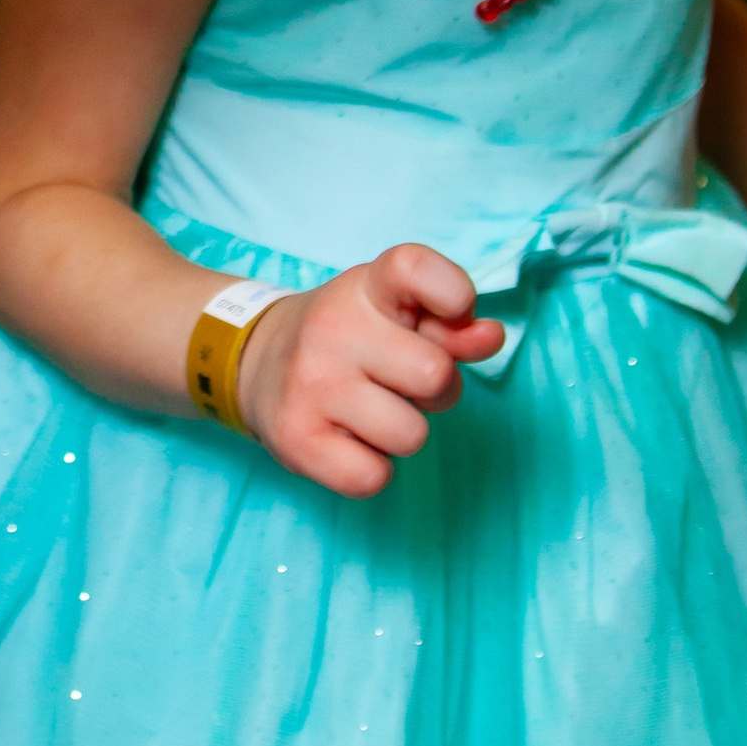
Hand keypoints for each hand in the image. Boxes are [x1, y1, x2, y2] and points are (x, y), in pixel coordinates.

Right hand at [233, 244, 503, 494]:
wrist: (255, 361)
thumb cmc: (349, 338)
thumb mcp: (395, 316)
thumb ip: (450, 327)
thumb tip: (491, 336)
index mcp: (364, 289)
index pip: (413, 267)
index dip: (453, 292)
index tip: (456, 311)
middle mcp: (332, 328)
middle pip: (435, 374)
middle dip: (435, 390)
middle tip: (402, 381)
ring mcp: (310, 384)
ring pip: (411, 436)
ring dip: (403, 433)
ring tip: (372, 411)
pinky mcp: (295, 439)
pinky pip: (374, 478)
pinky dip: (371, 468)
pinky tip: (349, 439)